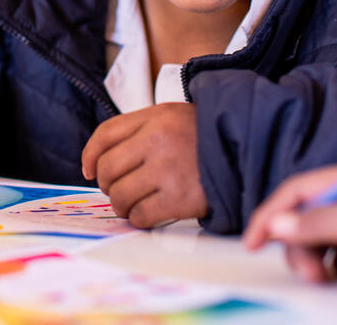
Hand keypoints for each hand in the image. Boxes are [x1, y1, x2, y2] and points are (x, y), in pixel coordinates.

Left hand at [80, 103, 206, 227]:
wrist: (247, 150)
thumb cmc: (204, 136)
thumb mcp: (172, 117)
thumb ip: (137, 130)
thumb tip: (94, 162)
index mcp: (155, 117)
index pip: (105, 135)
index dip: (89, 155)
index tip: (88, 170)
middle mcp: (158, 141)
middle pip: (107, 169)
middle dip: (107, 184)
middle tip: (118, 189)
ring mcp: (169, 171)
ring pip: (120, 195)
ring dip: (121, 205)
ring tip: (133, 203)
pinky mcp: (181, 199)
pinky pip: (141, 215)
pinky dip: (139, 219)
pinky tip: (148, 213)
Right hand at [241, 162, 336, 290]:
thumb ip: (324, 222)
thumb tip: (280, 225)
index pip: (298, 191)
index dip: (271, 215)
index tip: (253, 242)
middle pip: (308, 216)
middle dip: (299, 245)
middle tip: (309, 274)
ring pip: (325, 236)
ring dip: (318, 258)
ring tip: (329, 278)